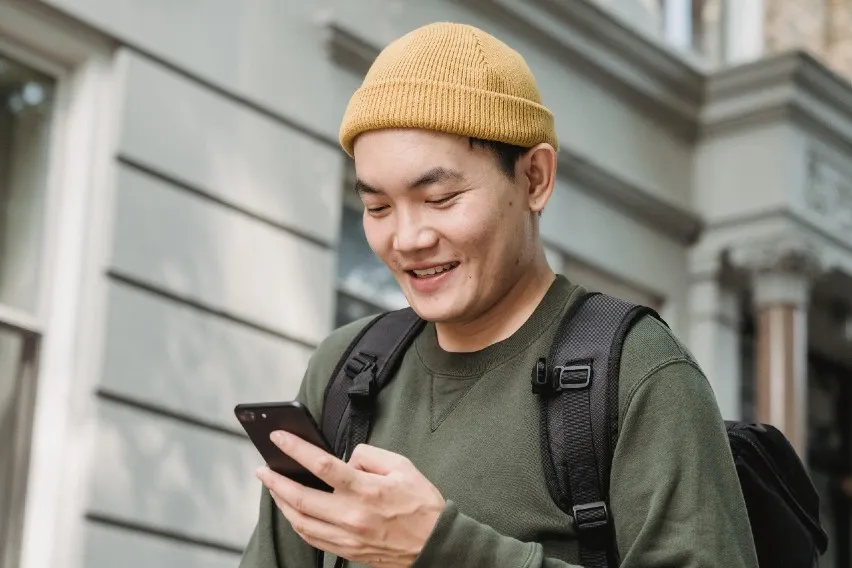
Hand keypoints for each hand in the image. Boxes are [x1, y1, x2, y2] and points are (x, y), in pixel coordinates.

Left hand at [256, 431, 445, 566]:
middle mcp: (352, 516)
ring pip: (301, 522)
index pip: (321, 465)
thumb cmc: (421, 504)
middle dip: (275, 481)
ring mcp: (347, 537)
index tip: (278, 438)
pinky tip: (293, 511)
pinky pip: (312, 538)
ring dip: (281, 503)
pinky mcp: (348, 551)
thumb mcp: (402, 466)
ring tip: (273, 488)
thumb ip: (370, 455)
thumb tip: (347, 458)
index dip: (295, 449)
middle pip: (300, 498)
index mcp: (365, 490)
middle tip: (262, 469)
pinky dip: (297, 523)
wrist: (435, 544)